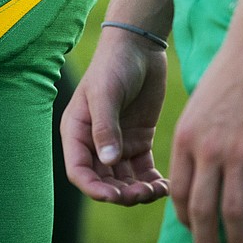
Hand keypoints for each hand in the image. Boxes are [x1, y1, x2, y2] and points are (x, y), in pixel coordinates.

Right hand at [61, 27, 168, 205]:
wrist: (139, 46)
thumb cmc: (114, 65)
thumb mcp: (106, 94)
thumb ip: (105, 128)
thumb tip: (108, 162)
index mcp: (77, 132)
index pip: (79, 171)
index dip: (94, 188)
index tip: (114, 196)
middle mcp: (95, 142)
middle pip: (103, 181)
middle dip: (121, 193)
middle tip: (143, 193)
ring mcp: (118, 143)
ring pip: (124, 181)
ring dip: (138, 191)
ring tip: (157, 190)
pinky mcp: (139, 141)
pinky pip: (143, 171)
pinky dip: (152, 182)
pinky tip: (165, 185)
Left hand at [169, 35, 242, 242]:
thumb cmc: (229, 79)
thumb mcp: (198, 109)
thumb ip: (196, 142)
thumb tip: (200, 172)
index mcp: (185, 140)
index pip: (178, 192)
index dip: (185, 219)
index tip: (195, 231)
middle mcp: (207, 150)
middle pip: (201, 210)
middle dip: (206, 242)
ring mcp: (239, 152)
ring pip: (234, 211)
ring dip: (239, 240)